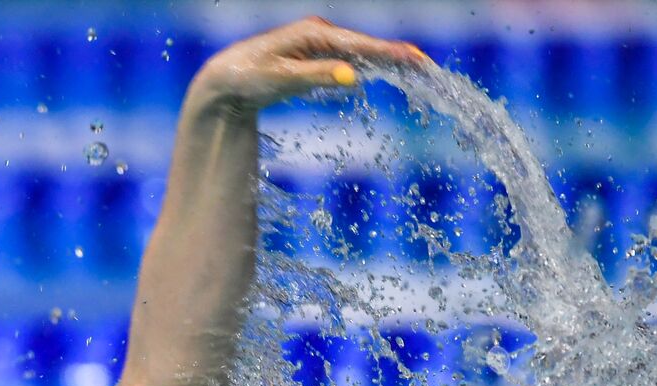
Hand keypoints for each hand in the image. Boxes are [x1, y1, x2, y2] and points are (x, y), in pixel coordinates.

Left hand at [188, 16, 427, 114]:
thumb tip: (353, 78)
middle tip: (430, 69)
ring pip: (363, 53)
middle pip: (369, 46)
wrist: (226, 80)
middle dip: (400, 57)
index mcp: (316, 35)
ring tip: (420, 72)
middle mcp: (321, 34)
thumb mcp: (282, 79)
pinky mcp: (316, 57)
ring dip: (390, 62)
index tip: (420, 62)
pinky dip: (372, 67)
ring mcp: (320, 45)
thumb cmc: (250, 78)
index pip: (364, 46)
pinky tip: (388, 73)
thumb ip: (317, 76)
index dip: (394, 55)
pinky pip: (351, 61)